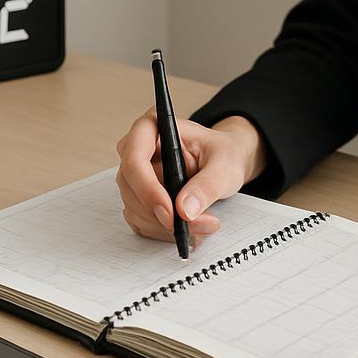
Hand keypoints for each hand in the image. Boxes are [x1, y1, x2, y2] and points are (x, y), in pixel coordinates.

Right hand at [116, 112, 266, 245]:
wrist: (224, 163)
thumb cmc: (222, 153)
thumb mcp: (225, 164)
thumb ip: (207, 185)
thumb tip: (184, 210)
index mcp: (152, 127)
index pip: (135, 159)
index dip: (148, 189)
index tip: (171, 213)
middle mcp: (136, 149)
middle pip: (132, 189)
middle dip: (163, 214)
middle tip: (199, 225)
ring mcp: (134, 176)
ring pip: (135, 209)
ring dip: (166, 226)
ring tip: (203, 224)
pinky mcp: (138, 197)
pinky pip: (141, 221)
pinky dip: (164, 230)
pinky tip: (188, 227)